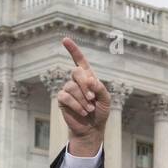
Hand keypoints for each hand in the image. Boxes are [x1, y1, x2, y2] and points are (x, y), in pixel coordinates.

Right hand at [56, 37, 110, 155]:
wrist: (92, 128)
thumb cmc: (100, 112)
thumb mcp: (106, 99)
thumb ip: (100, 88)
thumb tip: (89, 80)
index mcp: (88, 77)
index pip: (79, 60)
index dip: (73, 49)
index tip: (65, 39)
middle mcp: (76, 81)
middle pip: (76, 72)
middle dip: (85, 85)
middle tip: (92, 98)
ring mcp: (68, 90)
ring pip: (71, 87)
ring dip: (82, 99)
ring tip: (89, 109)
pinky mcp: (62, 100)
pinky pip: (65, 97)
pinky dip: (76, 105)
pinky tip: (82, 112)